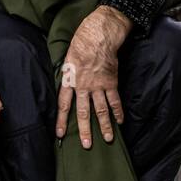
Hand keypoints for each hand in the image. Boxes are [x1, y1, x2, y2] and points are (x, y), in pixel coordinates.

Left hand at [57, 6, 131, 148]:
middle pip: (84, 112)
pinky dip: (118, 111)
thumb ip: (68, 74)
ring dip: (105, 125)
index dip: (61, 120)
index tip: (59, 134)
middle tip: (86, 145)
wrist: (99, 35)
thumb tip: (66, 83)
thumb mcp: (67, 59)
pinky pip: (115, 100)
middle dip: (85, 130)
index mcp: (70, 81)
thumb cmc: (81, 43)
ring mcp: (98, 86)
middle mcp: (83, 86)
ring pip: (101, 110)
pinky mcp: (111, 82)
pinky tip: (120, 121)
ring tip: (108, 139)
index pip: (63, 105)